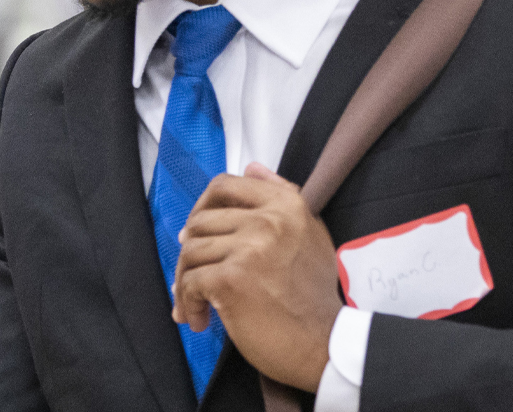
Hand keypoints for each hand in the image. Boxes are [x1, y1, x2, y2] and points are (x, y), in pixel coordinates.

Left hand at [170, 163, 342, 390]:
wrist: (326, 344)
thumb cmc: (315, 298)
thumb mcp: (311, 235)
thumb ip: (282, 197)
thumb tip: (253, 167)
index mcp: (286, 205)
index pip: (225, 186)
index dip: (202, 208)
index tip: (197, 231)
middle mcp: (267, 220)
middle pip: (200, 222)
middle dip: (190, 252)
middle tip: (193, 276)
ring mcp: (248, 248)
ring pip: (190, 252)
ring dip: (186, 282)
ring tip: (198, 305)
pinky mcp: (231, 279)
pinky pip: (189, 282)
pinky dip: (187, 303)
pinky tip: (201, 319)